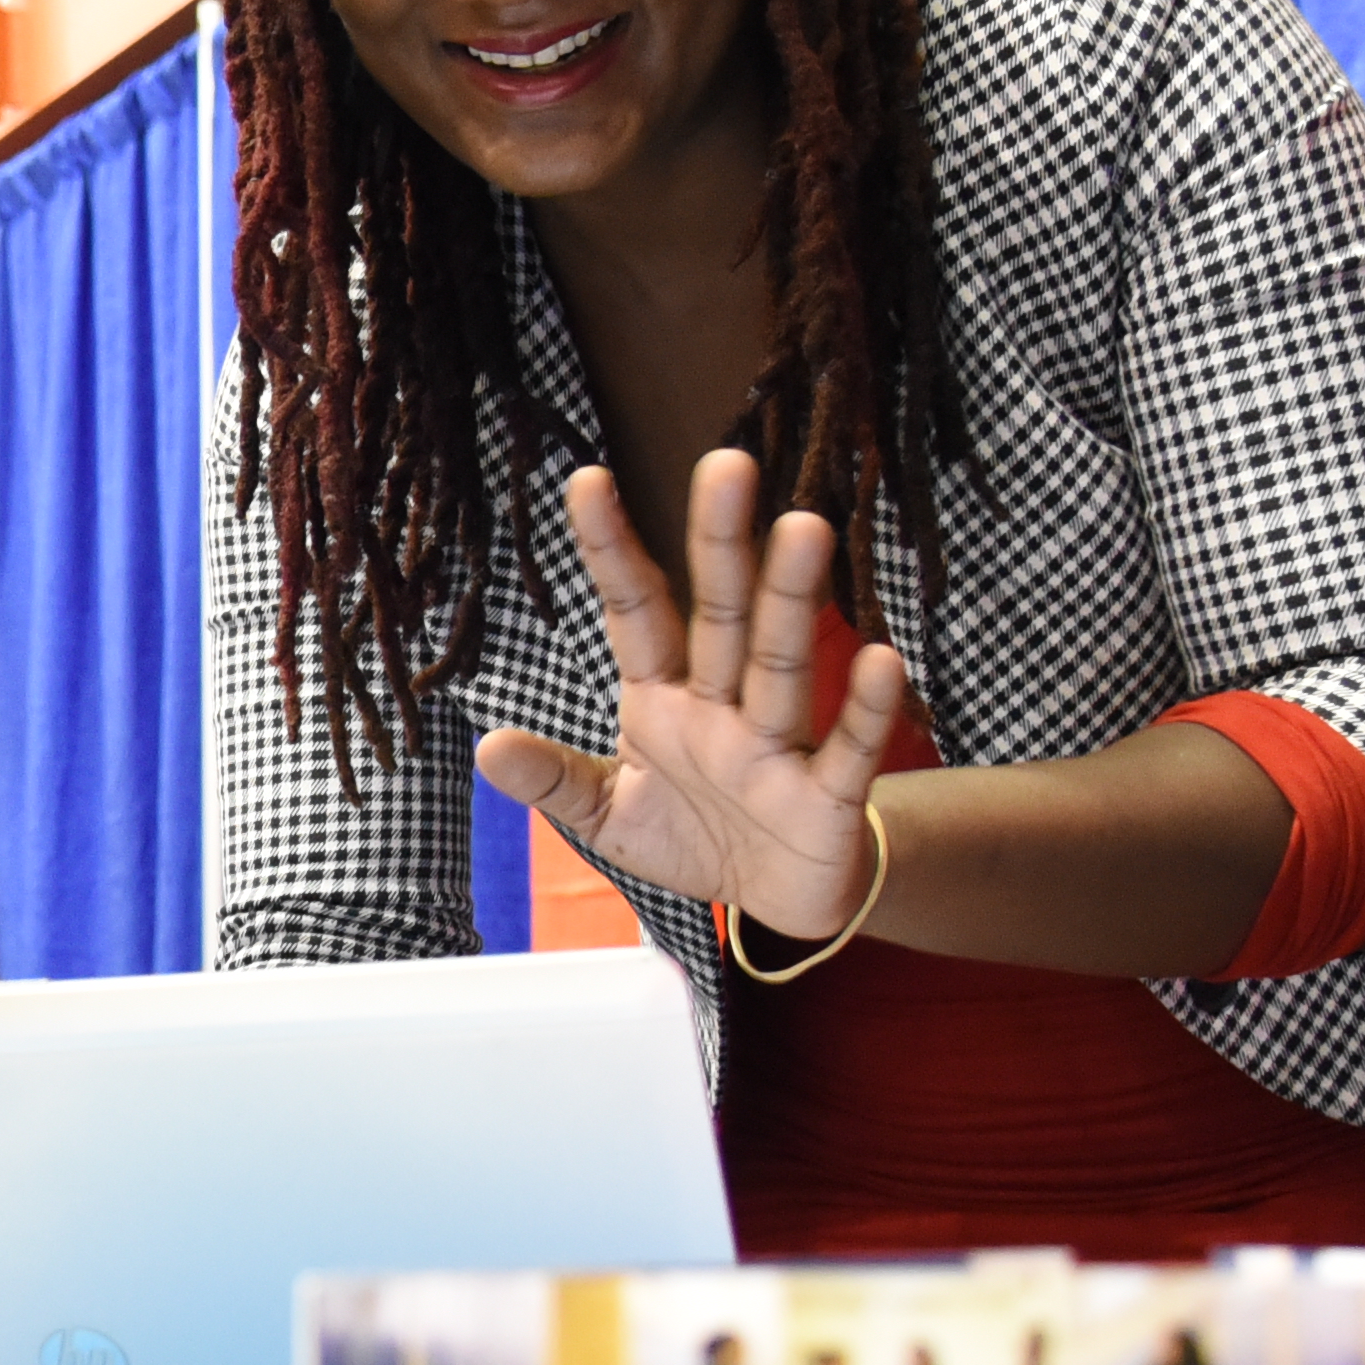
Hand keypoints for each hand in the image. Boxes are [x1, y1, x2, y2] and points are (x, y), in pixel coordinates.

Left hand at [474, 450, 901, 935]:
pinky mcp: (826, 797)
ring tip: (802, 529)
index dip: (611, 550)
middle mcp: (722, 705)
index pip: (635, 612)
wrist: (776, 900)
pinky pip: (846, 748)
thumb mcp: (610, 815)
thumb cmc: (695, 836)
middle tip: (724, 463)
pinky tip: (879, 658)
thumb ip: (556, 781)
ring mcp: (777, 745)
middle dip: (720, 544)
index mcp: (663, 700)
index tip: (585, 479)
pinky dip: (863, 709)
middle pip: (720, 614)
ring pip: (781, 662)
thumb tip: (485, 747)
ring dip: (791, 600)